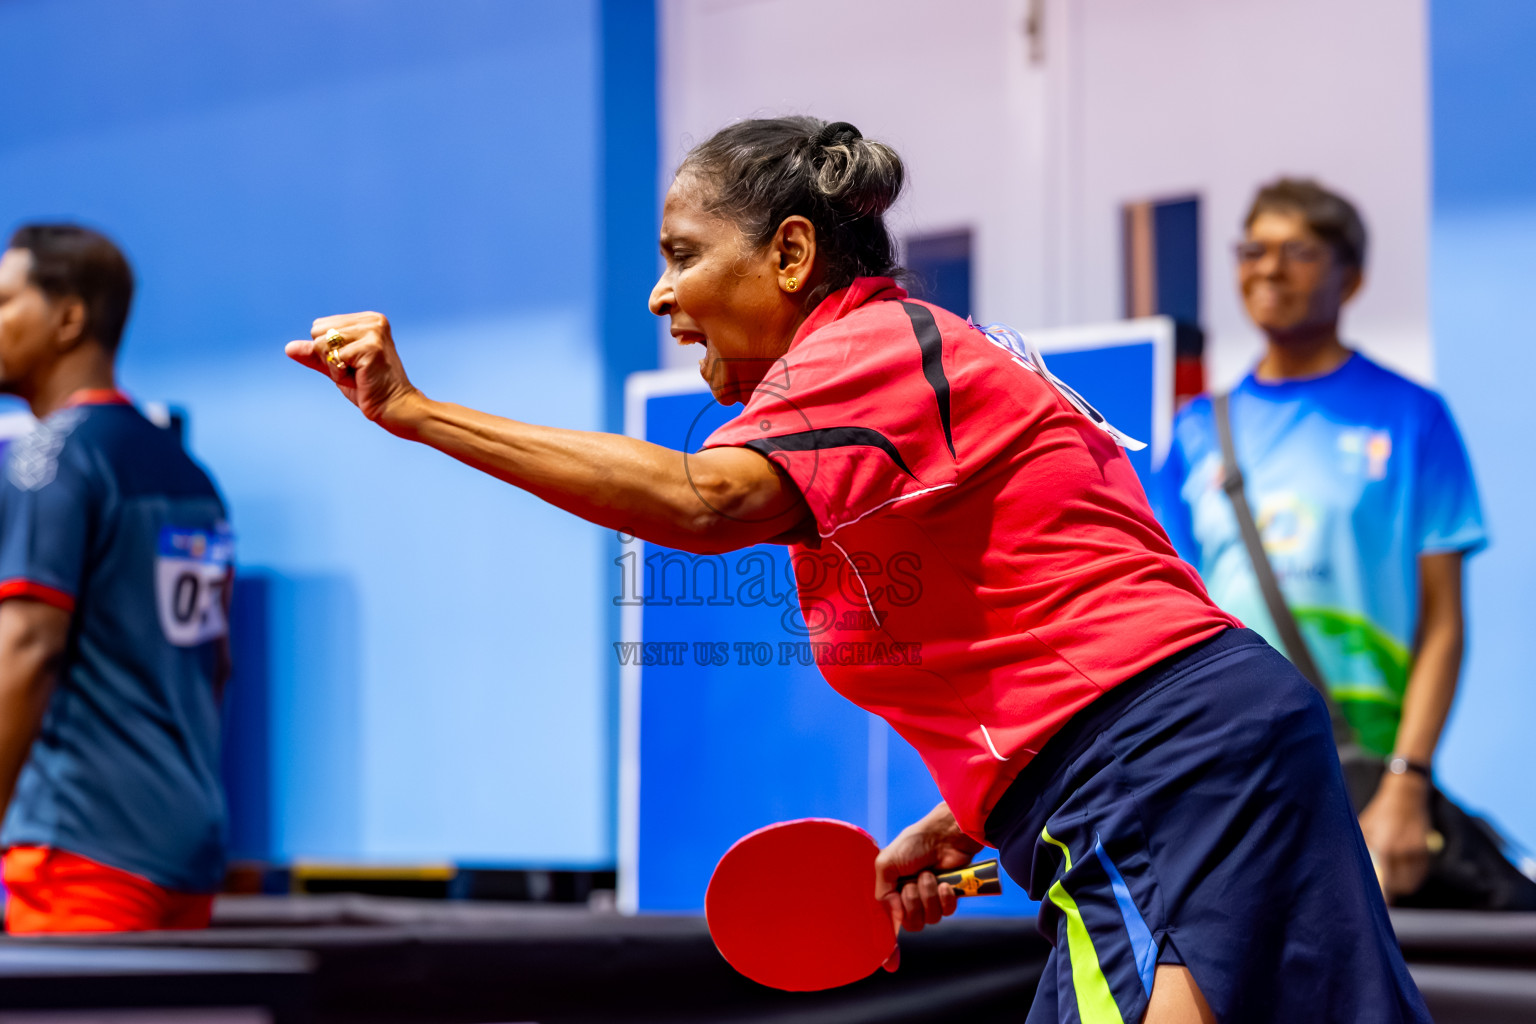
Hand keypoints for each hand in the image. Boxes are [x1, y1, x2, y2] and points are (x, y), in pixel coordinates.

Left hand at [286, 312, 422, 431]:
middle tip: (356, 370)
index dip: (328, 351)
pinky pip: (333, 358)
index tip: (354, 364)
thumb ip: (315, 355)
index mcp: (367, 319)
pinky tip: (361, 379)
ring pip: (322, 344)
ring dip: (335, 366)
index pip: (320, 326)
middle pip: (318, 331)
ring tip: (359, 374)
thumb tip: (289, 348)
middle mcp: (372, 320)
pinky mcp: (370, 347)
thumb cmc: (369, 388)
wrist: (395, 408)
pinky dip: (340, 374)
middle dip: (329, 357)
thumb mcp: (338, 367)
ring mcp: (373, 332)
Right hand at [873, 802, 985, 971]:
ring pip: (930, 919)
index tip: (890, 964)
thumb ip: (882, 892)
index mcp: (892, 892)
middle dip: (912, 904)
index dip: (889, 948)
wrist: (944, 834)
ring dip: (928, 895)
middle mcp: (910, 898)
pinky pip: (947, 912)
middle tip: (913, 883)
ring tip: (929, 876)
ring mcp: (931, 898)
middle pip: (910, 924)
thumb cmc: (914, 843)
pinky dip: (945, 898)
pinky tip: (945, 883)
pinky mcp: (950, 897)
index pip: (889, 925)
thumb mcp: (886, 863)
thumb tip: (895, 917)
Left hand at [1359, 771, 1432, 901]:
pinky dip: (1410, 879)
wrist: (1407, 795)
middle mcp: (1403, 851)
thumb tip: (1348, 867)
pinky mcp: (1426, 853)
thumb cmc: (1380, 811)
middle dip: (1388, 890)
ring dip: (1399, 886)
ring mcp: (1418, 853)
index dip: (1380, 894)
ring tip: (1388, 880)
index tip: (1375, 908)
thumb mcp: (1365, 826)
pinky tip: (1400, 874)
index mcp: (1385, 845)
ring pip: (1409, 883)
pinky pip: (1419, 875)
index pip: (1383, 879)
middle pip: (1397, 885)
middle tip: (1378, 891)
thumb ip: (1361, 847)